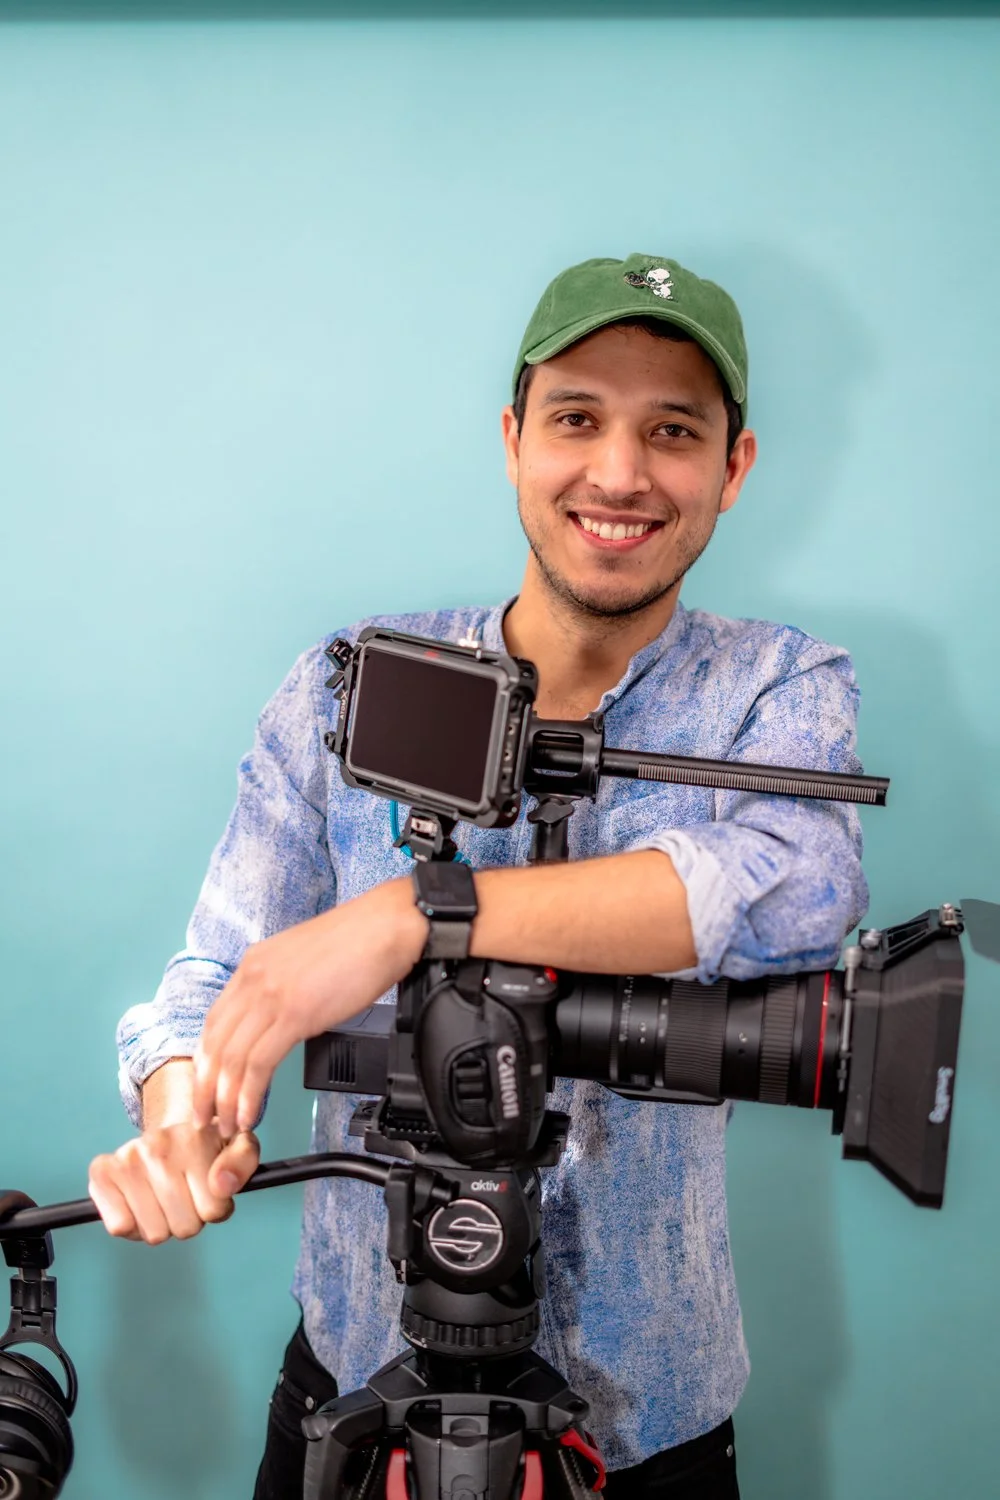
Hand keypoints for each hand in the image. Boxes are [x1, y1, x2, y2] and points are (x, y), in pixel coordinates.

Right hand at [88, 1122, 259, 1242]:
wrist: (168, 1132)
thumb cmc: (206, 1148)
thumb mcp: (239, 1145)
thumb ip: (242, 1163)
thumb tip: (222, 1186)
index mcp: (194, 1139)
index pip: (214, 1210)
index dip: (215, 1208)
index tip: (208, 1189)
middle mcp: (158, 1144)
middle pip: (185, 1228)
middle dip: (188, 1219)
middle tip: (182, 1194)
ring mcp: (128, 1158)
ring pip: (155, 1233)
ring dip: (161, 1224)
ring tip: (161, 1197)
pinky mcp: (102, 1173)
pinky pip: (121, 1227)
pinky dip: (131, 1227)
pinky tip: (138, 1203)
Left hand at [192, 877, 426, 1136]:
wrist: (387, 926)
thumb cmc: (359, 941)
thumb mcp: (304, 960)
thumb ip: (283, 987)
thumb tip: (281, 1018)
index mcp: (254, 964)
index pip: (214, 1021)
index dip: (206, 1060)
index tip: (208, 1086)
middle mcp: (253, 978)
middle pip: (214, 1043)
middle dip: (204, 1088)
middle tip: (204, 1117)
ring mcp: (271, 996)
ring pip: (231, 1059)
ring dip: (225, 1100)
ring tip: (229, 1125)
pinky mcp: (294, 1014)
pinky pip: (258, 1064)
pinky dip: (249, 1095)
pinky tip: (250, 1113)